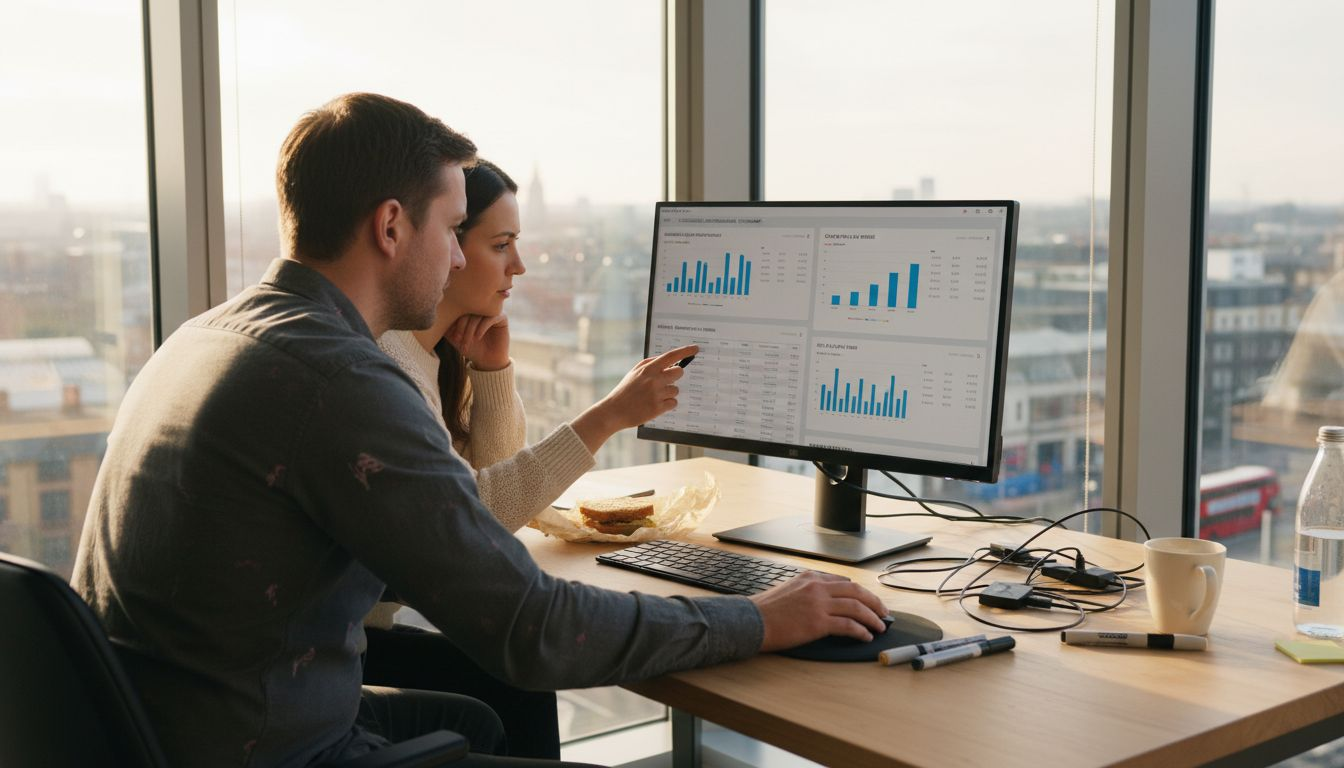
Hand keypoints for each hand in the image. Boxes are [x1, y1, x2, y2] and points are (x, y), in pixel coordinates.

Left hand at [446, 313, 509, 370]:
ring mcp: (491, 312)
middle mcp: (480, 309)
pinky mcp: (502, 317)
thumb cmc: (472, 349)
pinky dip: (482, 327)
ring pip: (478, 314)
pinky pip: (491, 317)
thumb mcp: (456, 339)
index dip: (454, 322)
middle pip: (468, 311)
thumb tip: (438, 317)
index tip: (453, 337)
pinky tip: (478, 337)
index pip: (459, 310)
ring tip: (468, 342)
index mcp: (469, 311)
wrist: (488, 361)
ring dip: (471, 329)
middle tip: (459, 340)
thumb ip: (447, 328)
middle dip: (462, 327)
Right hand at [569, 344, 697, 453]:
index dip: (685, 351)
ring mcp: (657, 394)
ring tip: (654, 397)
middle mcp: (654, 380)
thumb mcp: (634, 372)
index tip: (695, 349)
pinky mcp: (658, 408)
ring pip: (676, 390)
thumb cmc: (625, 390)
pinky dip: (667, 404)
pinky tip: (655, 405)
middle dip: (675, 376)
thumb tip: (668, 360)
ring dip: (668, 393)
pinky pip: (673, 403)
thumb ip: (650, 364)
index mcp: (648, 369)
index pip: (671, 356)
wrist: (614, 411)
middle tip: (666, 381)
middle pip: (679, 373)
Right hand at [749, 571, 888, 651]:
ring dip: (872, 617)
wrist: (751, 621)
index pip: (843, 582)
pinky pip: (848, 625)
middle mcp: (817, 587)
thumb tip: (826, 603)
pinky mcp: (818, 622)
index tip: (868, 601)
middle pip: (856, 591)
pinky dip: (861, 631)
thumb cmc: (766, 610)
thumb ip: (808, 592)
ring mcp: (818, 604)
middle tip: (883, 612)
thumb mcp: (788, 590)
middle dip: (874, 602)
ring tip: (880, 626)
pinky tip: (865, 636)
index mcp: (810, 577)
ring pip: (856, 607)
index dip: (860, 593)